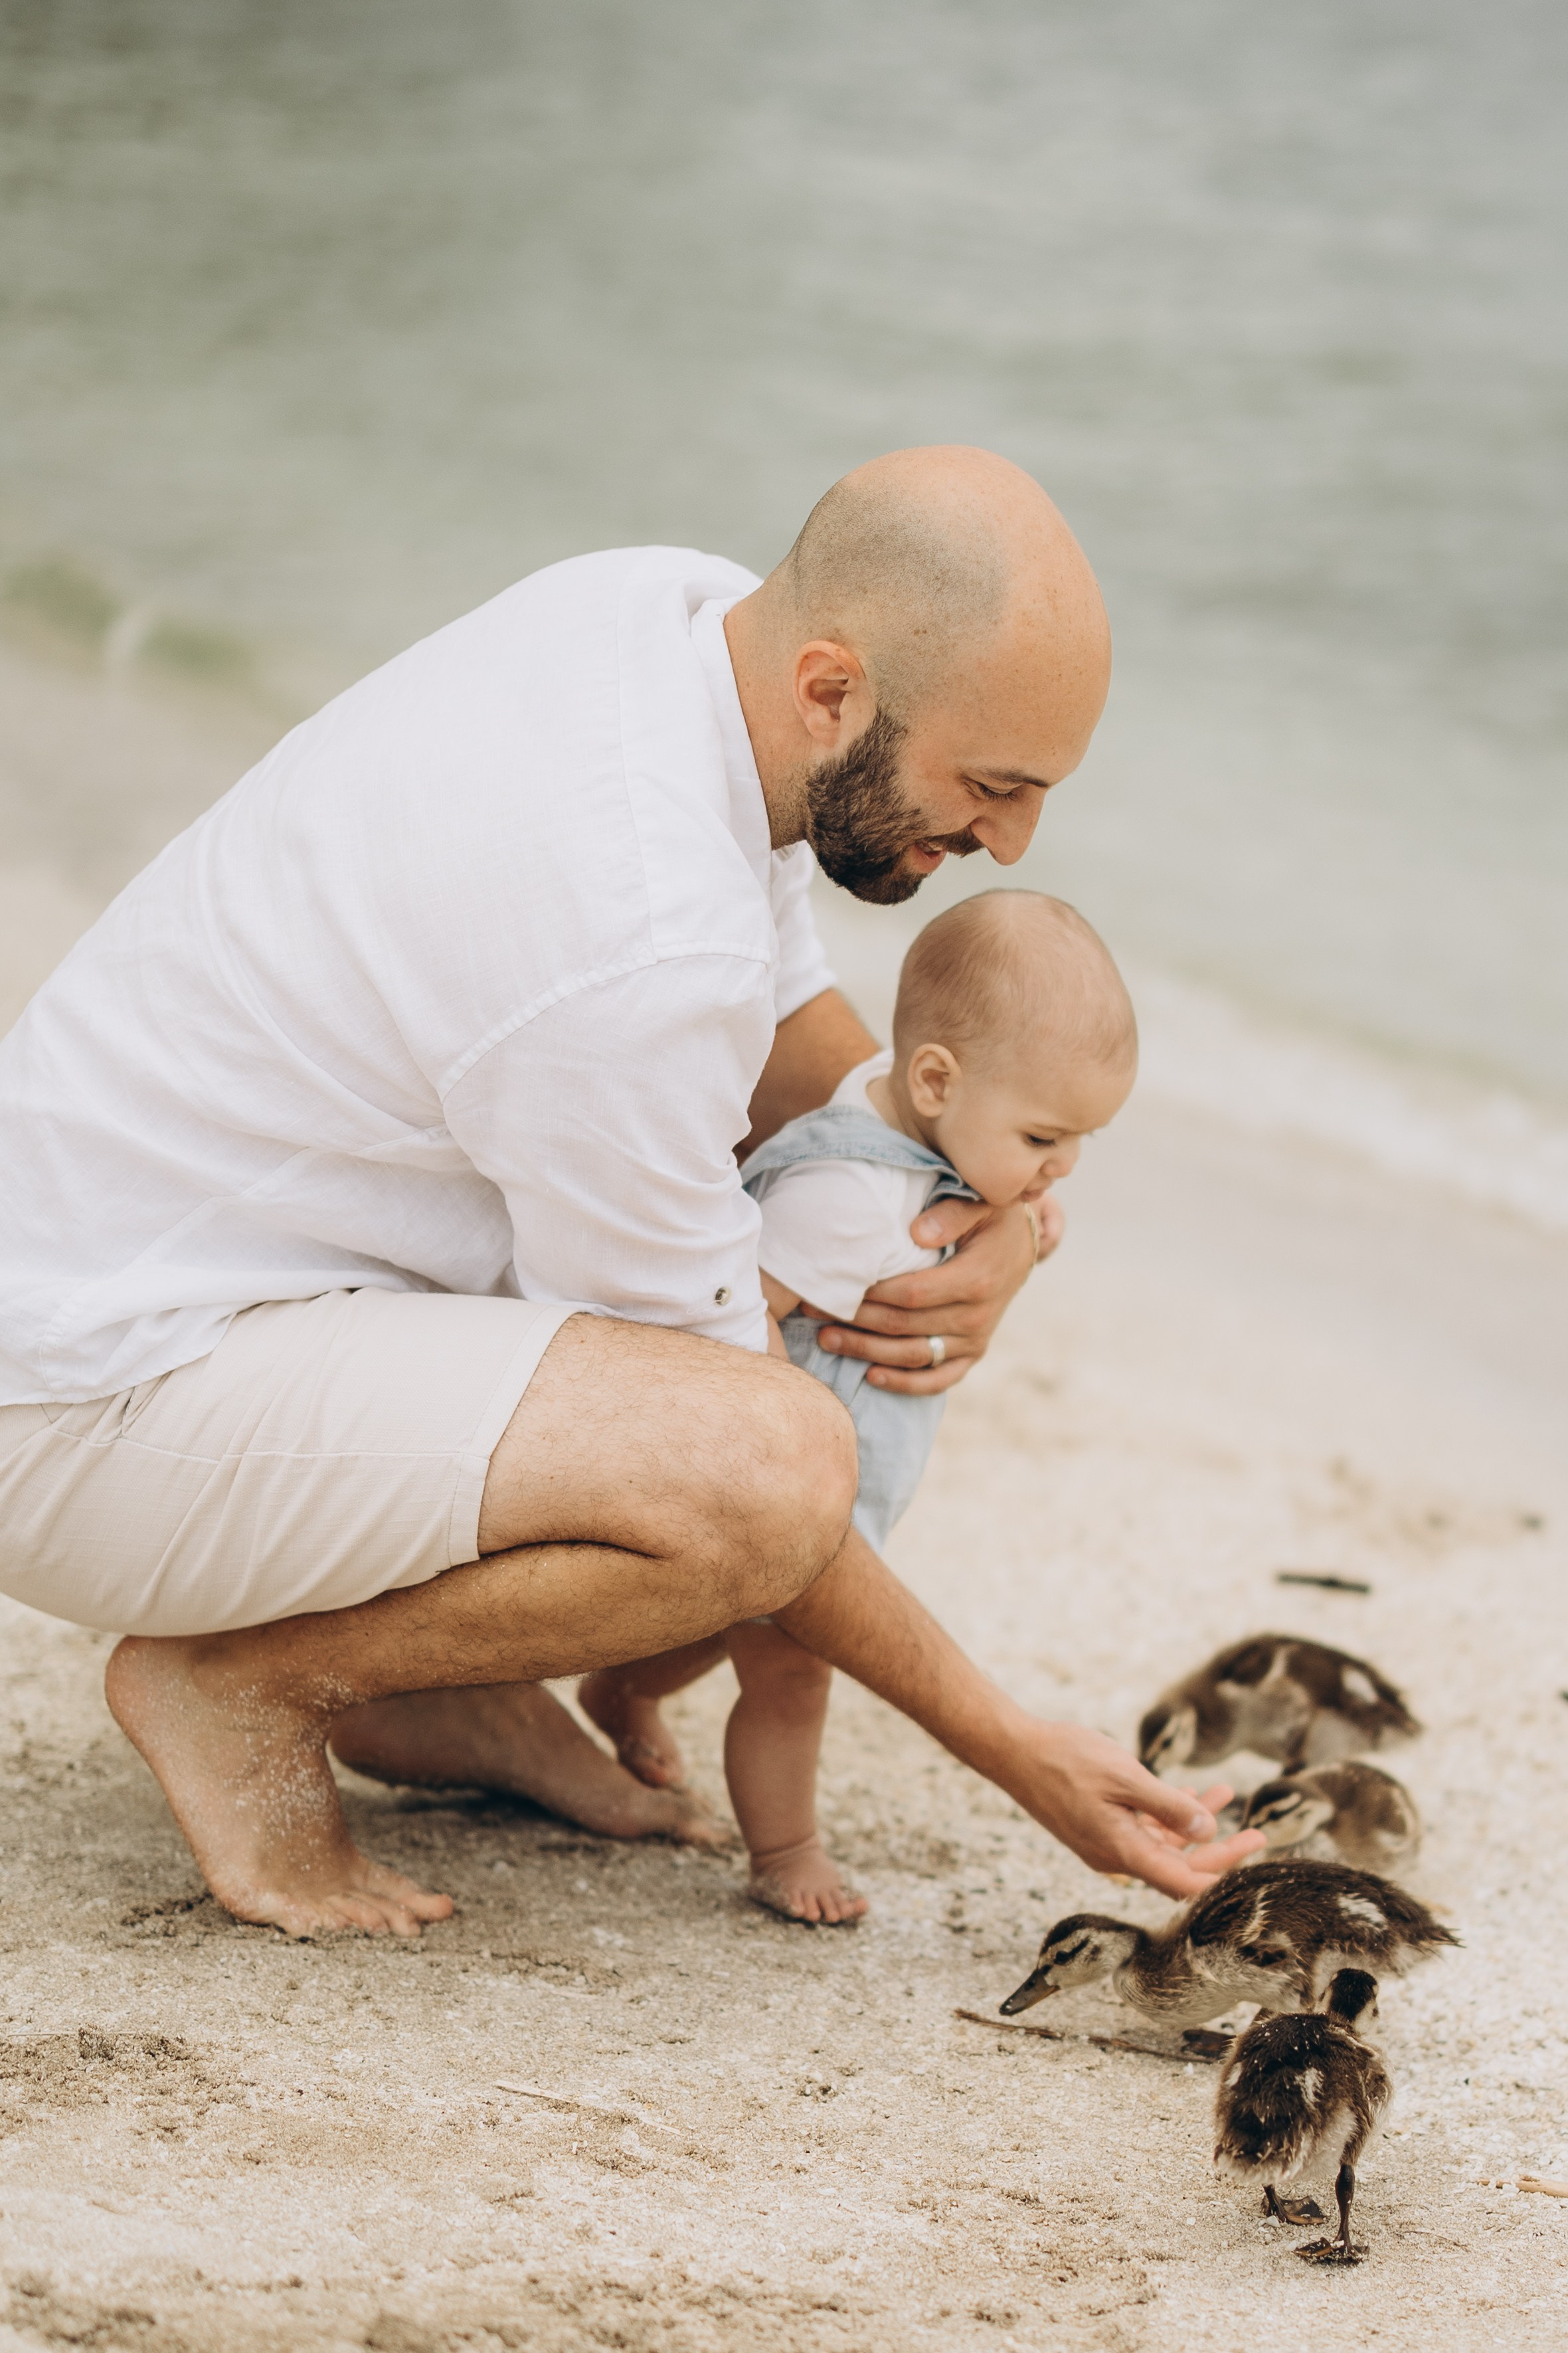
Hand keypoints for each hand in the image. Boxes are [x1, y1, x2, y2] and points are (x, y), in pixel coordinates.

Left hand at [813, 1195, 1041, 1394]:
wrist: (1022, 1243)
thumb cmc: (992, 1218)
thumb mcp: (981, 1203)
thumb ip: (951, 1214)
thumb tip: (916, 1233)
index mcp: (977, 1279)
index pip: (913, 1294)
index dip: (871, 1294)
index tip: (835, 1285)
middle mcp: (978, 1317)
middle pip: (905, 1327)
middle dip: (855, 1322)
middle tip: (813, 1312)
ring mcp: (976, 1340)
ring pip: (913, 1356)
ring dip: (866, 1352)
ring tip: (826, 1339)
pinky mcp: (973, 1354)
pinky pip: (938, 1380)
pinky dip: (904, 1384)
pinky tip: (870, 1377)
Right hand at [1004, 1723, 1266, 1897]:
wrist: (1014, 1751)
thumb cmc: (1066, 1760)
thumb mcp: (1125, 1776)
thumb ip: (1168, 1805)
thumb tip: (1208, 1831)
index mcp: (1124, 1851)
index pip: (1185, 1883)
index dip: (1223, 1870)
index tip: (1251, 1847)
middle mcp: (1117, 1857)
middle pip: (1179, 1867)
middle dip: (1219, 1850)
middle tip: (1257, 1832)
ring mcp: (1107, 1843)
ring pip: (1163, 1844)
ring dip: (1195, 1824)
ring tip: (1227, 1795)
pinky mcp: (1099, 1827)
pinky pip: (1143, 1829)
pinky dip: (1168, 1813)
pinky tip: (1188, 1791)